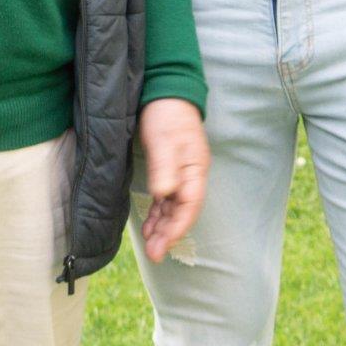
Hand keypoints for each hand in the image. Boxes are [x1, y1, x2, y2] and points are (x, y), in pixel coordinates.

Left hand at [138, 97, 208, 261]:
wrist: (164, 91)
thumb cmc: (166, 113)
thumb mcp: (164, 140)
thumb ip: (165, 167)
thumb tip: (164, 194)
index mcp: (195, 169)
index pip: (190, 206)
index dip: (178, 227)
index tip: (163, 245)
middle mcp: (190, 175)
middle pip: (182, 211)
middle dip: (169, 234)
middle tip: (155, 254)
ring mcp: (180, 173)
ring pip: (172, 207)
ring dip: (162, 226)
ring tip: (151, 246)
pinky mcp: (167, 169)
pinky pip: (164, 198)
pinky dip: (157, 213)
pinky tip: (149, 226)